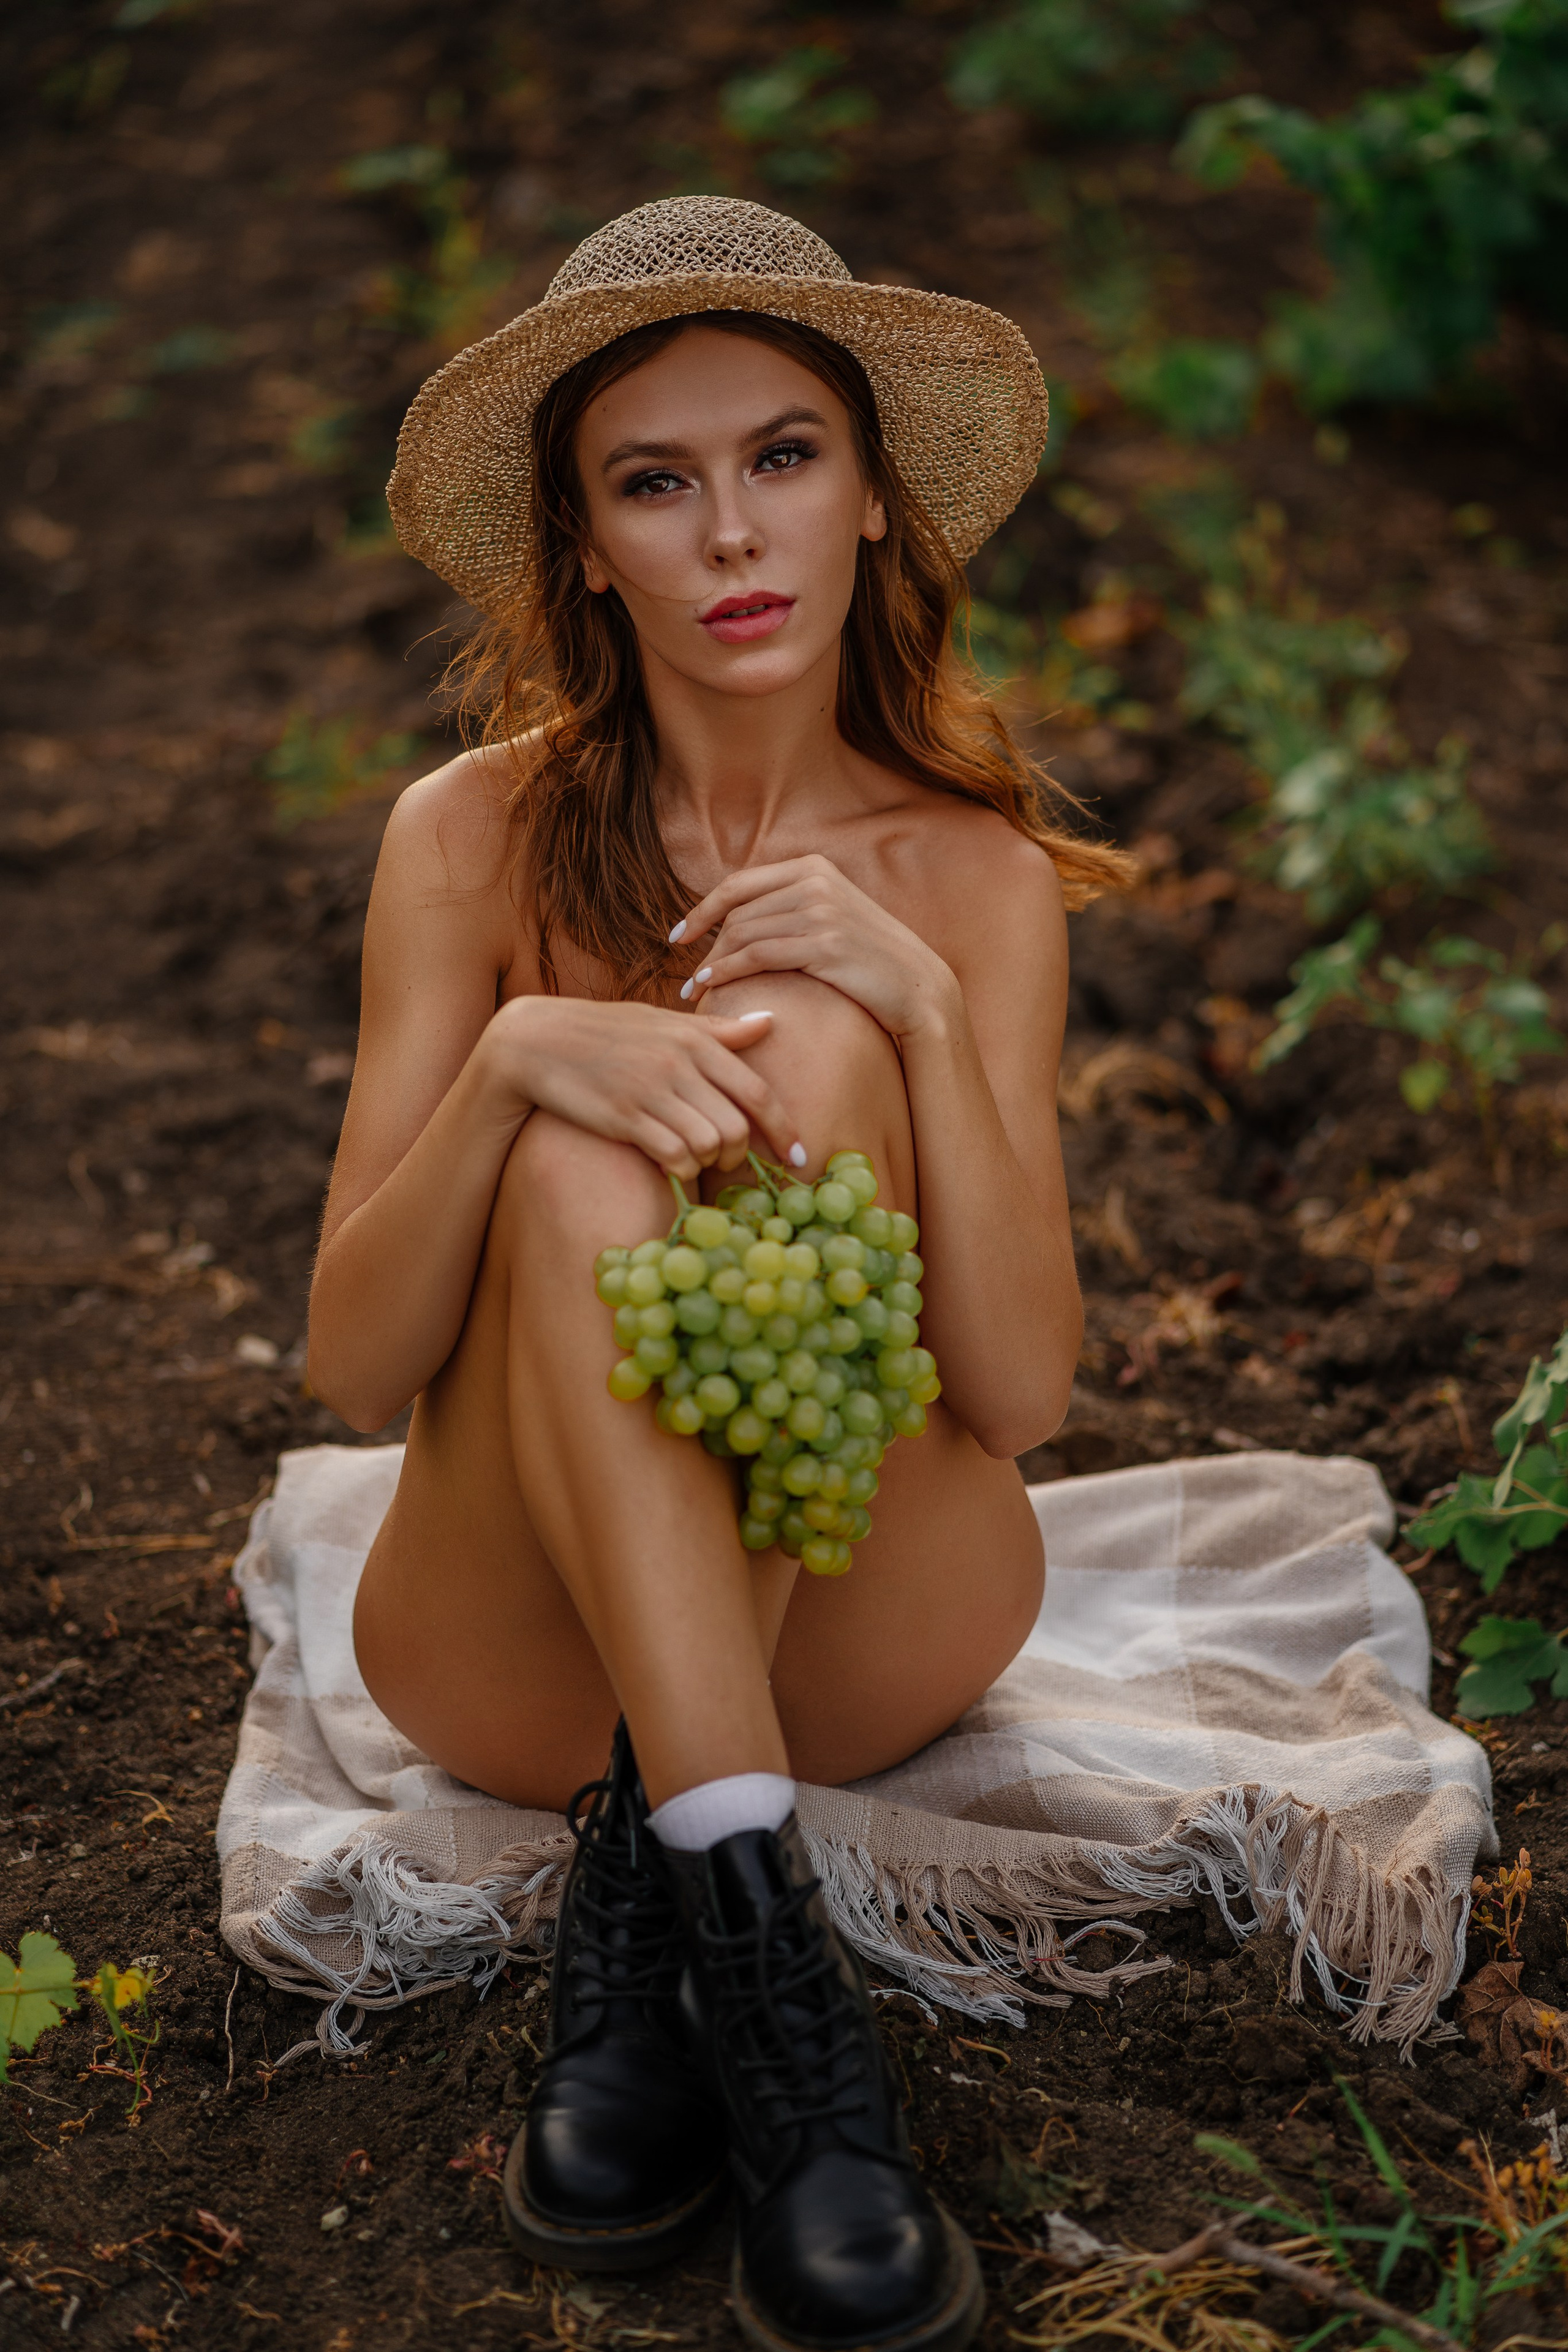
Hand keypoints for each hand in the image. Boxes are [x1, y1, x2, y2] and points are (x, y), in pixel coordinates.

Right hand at [481, 995, 802, 1181]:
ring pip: (710, 1145)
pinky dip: (681, 1169)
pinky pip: (675, 1156)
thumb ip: (719, 1030)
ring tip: (694, 1156)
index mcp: (694, 1039)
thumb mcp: (663, 1022)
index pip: (758, 1091)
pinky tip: (670, 1162)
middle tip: (726, 1159)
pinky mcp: (624, 1117)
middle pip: (738, 1127)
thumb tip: (771, 1021)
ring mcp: (651, 1091)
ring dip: (708, 1161)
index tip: (800, 1158)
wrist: (536, 1041)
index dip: (785, 1130)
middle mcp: (678, 1063)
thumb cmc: (606, 1031)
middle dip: (740, 1154)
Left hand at [672, 853, 958, 1039]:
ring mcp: (821, 910)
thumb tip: (739, 918)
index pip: (740, 884)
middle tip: (687, 975)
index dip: (702, 909)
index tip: (679, 934)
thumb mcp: (832, 917)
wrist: (919, 987)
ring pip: (743, 933)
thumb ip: (793, 906)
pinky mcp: (825, 943)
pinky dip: (727, 970)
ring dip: (712, 962)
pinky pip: (758, 954)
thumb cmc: (870, 961)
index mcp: (814, 867)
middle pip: (737, 912)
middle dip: (705, 944)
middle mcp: (816, 881)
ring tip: (695, 989)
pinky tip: (712, 985)